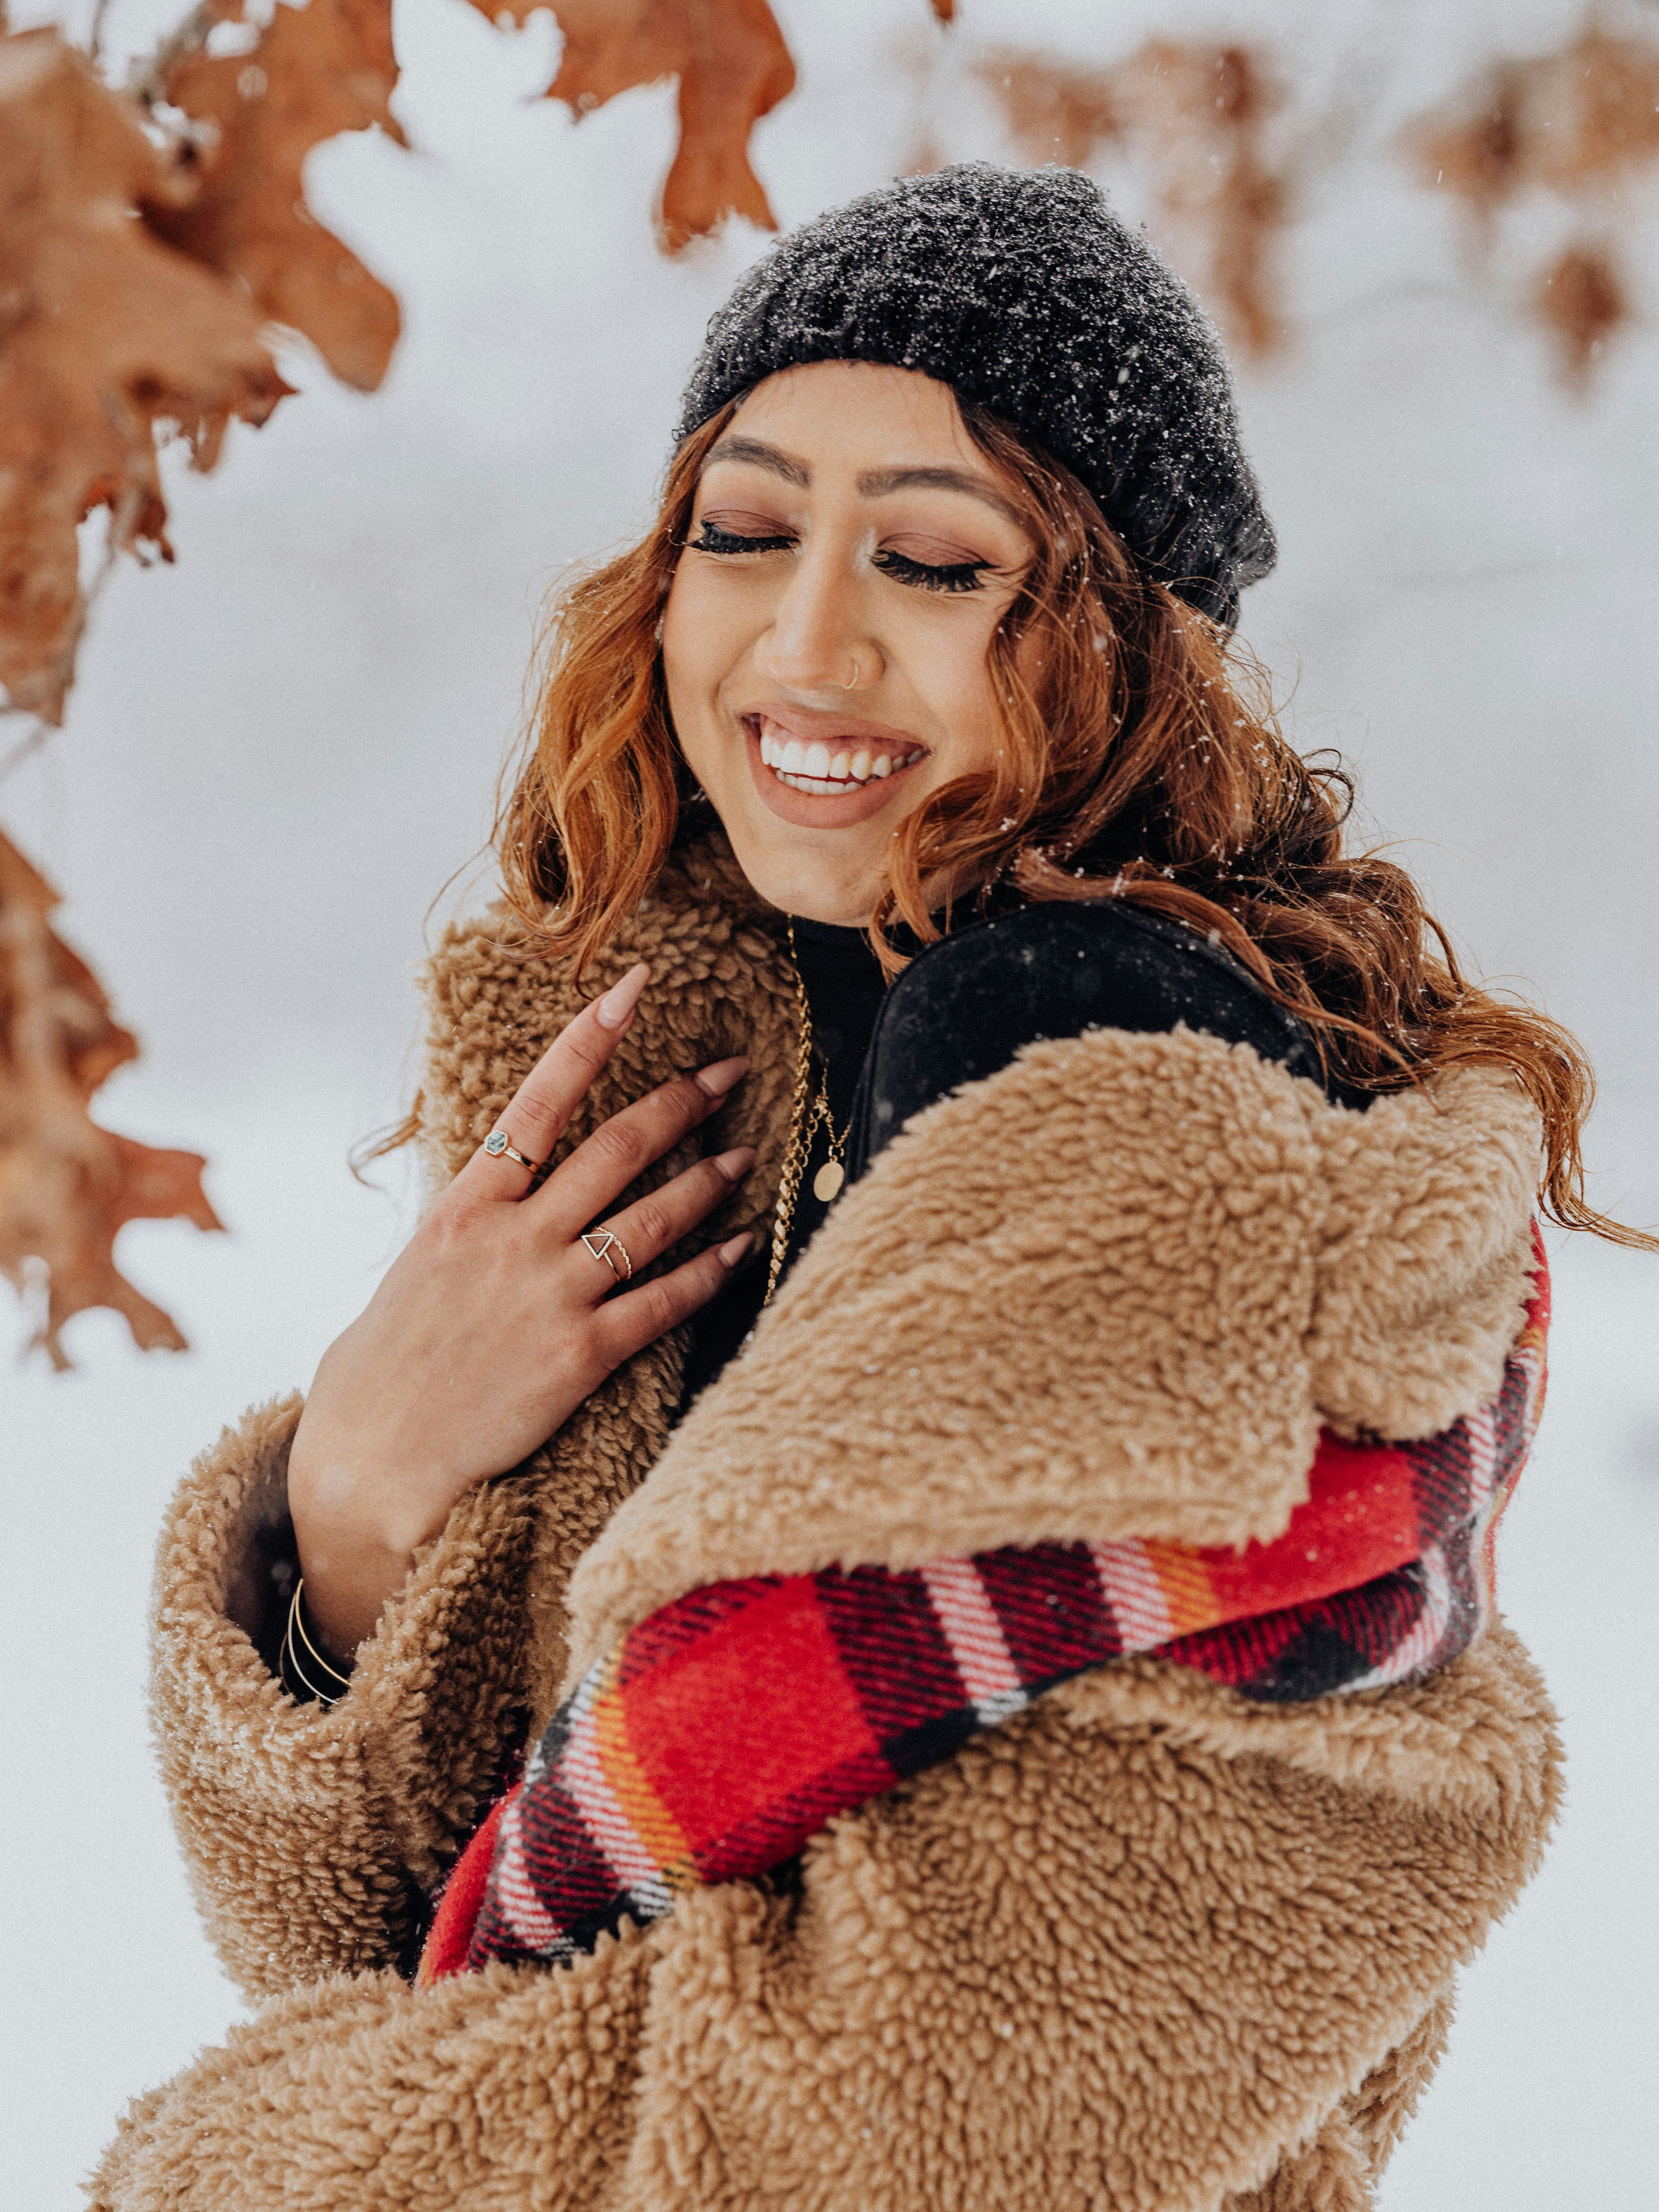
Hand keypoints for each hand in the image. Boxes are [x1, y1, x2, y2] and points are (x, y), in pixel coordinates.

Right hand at [287, 962, 754, 1653]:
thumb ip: (472, 1222)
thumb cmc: (388, 1363)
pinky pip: (664, 1301)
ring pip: (651, 1216)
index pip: (536, 1101)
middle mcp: (513, 1239)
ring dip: (708, 1178)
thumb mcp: (418, 1268)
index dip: (589, 1038)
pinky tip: (742, 1247)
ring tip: (745, 1152)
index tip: (633, 987)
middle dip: (682, 1099)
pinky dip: (711, 1270)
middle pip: (615, 1146)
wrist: (374, 1458)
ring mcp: (549, 1294)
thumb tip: (507, 1187)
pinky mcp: (581, 1355)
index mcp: (465, 1207)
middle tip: (730, 1068)